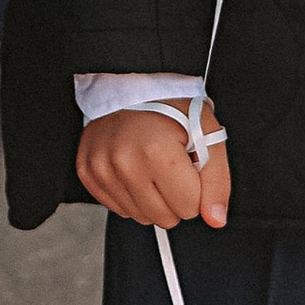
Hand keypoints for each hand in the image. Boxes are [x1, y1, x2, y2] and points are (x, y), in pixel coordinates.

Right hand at [77, 100, 228, 230]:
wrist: (131, 85)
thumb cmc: (172, 109)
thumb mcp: (208, 136)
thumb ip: (217, 182)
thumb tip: (215, 219)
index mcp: (157, 151)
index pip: (189, 209)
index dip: (195, 189)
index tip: (188, 166)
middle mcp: (124, 161)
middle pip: (164, 218)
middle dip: (175, 198)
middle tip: (171, 167)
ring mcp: (101, 168)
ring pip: (141, 217)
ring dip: (152, 198)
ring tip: (151, 165)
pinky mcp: (87, 172)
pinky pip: (119, 208)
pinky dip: (131, 194)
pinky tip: (134, 169)